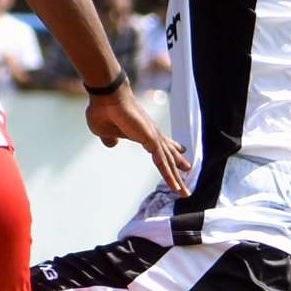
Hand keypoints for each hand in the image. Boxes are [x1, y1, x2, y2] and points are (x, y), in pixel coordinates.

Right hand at [84, 81, 190, 195]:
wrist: (106, 98)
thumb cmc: (103, 111)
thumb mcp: (103, 130)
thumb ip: (109, 138)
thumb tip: (111, 144)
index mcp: (141, 132)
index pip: (160, 144)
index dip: (170, 150)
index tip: (181, 152)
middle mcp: (151, 134)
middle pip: (168, 155)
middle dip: (178, 167)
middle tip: (188, 176)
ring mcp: (153, 137)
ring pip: (168, 162)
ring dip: (176, 178)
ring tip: (185, 193)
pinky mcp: (152, 139)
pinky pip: (163, 162)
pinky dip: (169, 175)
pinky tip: (174, 186)